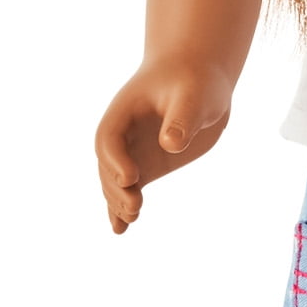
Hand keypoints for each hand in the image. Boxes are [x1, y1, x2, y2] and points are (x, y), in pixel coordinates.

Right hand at [93, 59, 233, 232]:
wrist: (199, 77)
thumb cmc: (196, 80)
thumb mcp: (193, 95)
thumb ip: (182, 118)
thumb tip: (171, 145)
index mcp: (124, 111)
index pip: (109, 139)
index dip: (115, 160)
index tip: (132, 178)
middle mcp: (122, 134)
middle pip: (107, 165)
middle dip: (116, 188)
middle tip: (135, 207)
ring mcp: (133, 151)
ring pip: (115, 181)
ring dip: (118, 201)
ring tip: (131, 218)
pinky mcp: (147, 165)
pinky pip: (129, 188)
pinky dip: (121, 208)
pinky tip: (120, 229)